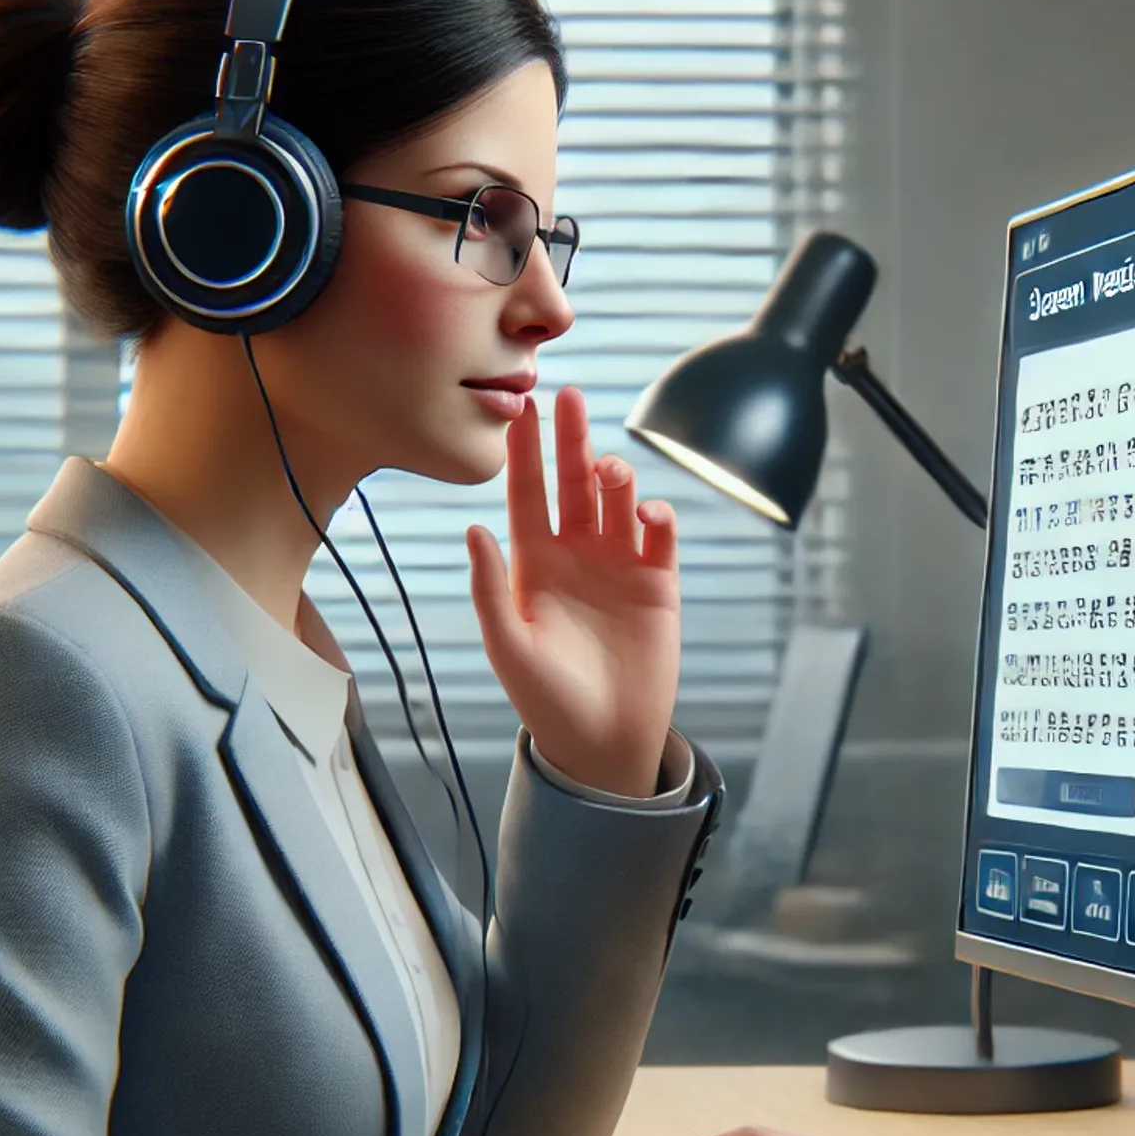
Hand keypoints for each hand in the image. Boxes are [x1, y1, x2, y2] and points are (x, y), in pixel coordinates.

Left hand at [467, 385, 679, 797]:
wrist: (602, 739)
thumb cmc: (547, 698)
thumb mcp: (508, 644)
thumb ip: (490, 587)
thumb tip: (473, 529)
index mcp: (533, 564)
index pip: (527, 494)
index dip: (523, 453)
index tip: (520, 408)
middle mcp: (576, 555)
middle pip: (574, 483)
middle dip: (571, 440)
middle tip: (568, 396)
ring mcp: (619, 565)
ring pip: (619, 501)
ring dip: (616, 477)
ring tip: (608, 470)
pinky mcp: (658, 584)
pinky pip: (660, 535)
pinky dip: (657, 517)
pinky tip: (646, 516)